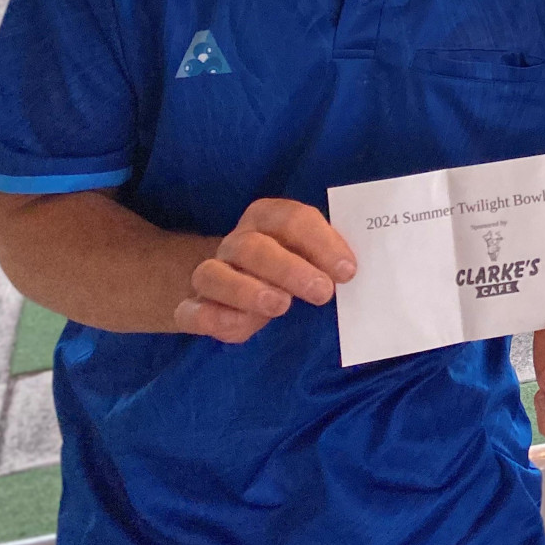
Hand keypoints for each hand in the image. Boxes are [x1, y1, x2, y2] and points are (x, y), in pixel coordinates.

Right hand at [174, 198, 355, 343]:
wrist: (234, 287)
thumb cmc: (290, 267)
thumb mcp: (311, 255)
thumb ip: (329, 259)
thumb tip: (352, 272)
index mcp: (267, 219)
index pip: (292, 219)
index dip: (321, 243)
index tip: (347, 271)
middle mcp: (236, 242)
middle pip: (253, 247)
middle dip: (290, 269)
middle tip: (322, 292)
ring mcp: (211, 273)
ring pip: (213, 275)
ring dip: (247, 291)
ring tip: (280, 306)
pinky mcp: (192, 307)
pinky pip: (191, 311)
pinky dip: (213, 318)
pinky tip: (242, 326)